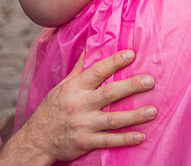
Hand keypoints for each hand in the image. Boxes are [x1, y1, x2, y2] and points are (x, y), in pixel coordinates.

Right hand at [21, 49, 155, 162]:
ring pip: (113, 119)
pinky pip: (108, 141)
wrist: (37, 139)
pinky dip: (125, 139)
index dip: (115, 62)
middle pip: (110, 93)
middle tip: (150, 81)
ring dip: (135, 115)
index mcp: (75, 87)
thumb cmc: (51, 109)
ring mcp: (84, 124)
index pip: (97, 71)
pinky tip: (140, 136)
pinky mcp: (85, 142)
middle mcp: (80, 104)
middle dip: (131, 86)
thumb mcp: (62, 86)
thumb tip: (88, 47)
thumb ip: (79, 69)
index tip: (131, 54)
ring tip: (153, 110)